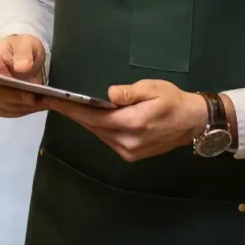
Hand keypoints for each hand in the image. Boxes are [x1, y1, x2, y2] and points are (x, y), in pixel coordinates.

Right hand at [0, 35, 46, 118]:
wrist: (21, 56)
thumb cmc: (20, 47)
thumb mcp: (26, 43)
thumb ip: (24, 53)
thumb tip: (22, 68)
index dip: (2, 90)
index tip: (25, 90)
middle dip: (19, 100)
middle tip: (40, 98)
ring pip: (6, 108)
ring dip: (27, 107)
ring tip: (47, 102)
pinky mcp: (1, 105)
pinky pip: (13, 112)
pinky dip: (29, 109)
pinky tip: (43, 104)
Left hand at [50, 79, 208, 161]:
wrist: (193, 123)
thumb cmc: (174, 101)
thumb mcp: (154, 89)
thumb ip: (131, 92)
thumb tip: (109, 94)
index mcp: (132, 124)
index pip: (93, 115)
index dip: (71, 107)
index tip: (51, 99)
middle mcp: (126, 142)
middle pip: (92, 125)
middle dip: (74, 112)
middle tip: (53, 99)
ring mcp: (128, 151)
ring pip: (98, 133)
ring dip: (85, 120)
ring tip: (70, 105)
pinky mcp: (130, 155)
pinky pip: (107, 139)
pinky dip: (98, 127)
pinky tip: (94, 116)